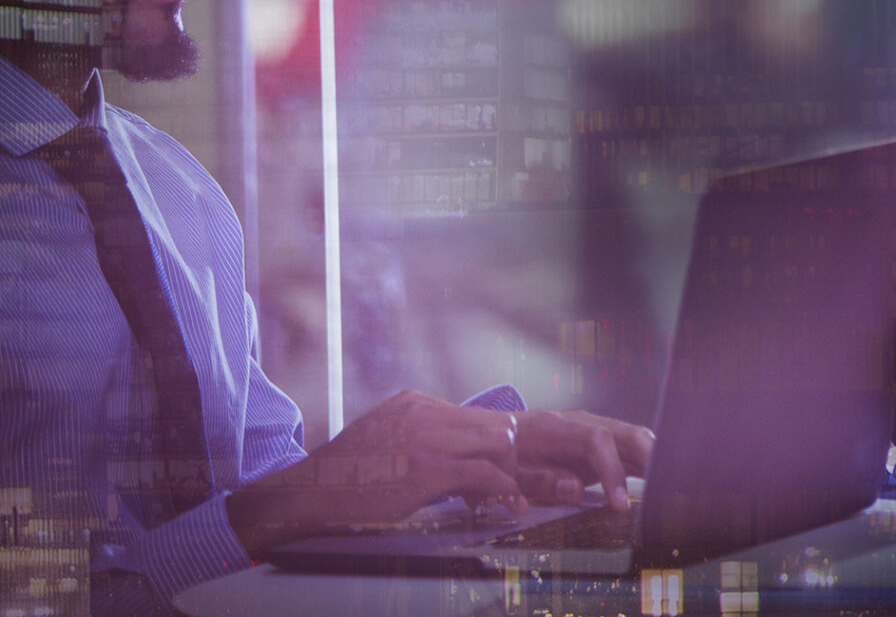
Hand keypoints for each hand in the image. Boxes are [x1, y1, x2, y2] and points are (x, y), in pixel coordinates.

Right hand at [227, 391, 654, 556]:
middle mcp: (428, 414)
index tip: (551, 456)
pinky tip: (519, 506)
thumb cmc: (343, 478)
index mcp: (420, 405)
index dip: (519, 443)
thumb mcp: (386, 443)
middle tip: (575, 470)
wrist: (303, 493)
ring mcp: (427, 439)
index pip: (483, 421)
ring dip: (533, 473)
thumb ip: (424, 443)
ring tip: (566, 489)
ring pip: (500, 449)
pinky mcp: (424, 469)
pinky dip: (503, 491)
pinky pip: (479, 476)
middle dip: (539, 453)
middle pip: (502, 430)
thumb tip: (458, 460)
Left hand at [510, 408, 653, 510]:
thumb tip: (577, 490)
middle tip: (663, 490)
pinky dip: (647, 466)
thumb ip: (542, 482)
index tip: (619, 504)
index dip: (613, 471)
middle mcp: (584, 423)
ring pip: (634, 439)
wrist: (500, 434)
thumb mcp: (511, 473)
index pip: (597, 440)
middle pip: (626, 432)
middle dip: (649, 458)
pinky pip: (630, 452)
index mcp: (558, 427)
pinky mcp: (602, 445)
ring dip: (654, 461)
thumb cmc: (504, 455)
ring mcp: (596, 431)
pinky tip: (661, 484)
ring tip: (670, 488)